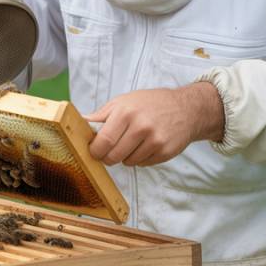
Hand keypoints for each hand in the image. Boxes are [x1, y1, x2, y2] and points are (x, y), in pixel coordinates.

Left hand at [83, 82, 224, 166]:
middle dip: (108, 157)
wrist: (186, 109)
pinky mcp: (165, 152)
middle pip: (113, 156)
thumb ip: (102, 114)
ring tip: (133, 142)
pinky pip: (143, 164)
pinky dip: (140, 158)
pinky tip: (146, 145)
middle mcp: (141, 126)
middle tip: (110, 151)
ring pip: (128, 162)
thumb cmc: (151, 103)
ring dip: (125, 157)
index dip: (95, 151)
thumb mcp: (124, 101)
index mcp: (126, 112)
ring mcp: (155, 140)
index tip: (94, 151)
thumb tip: (79, 122)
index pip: (103, 141)